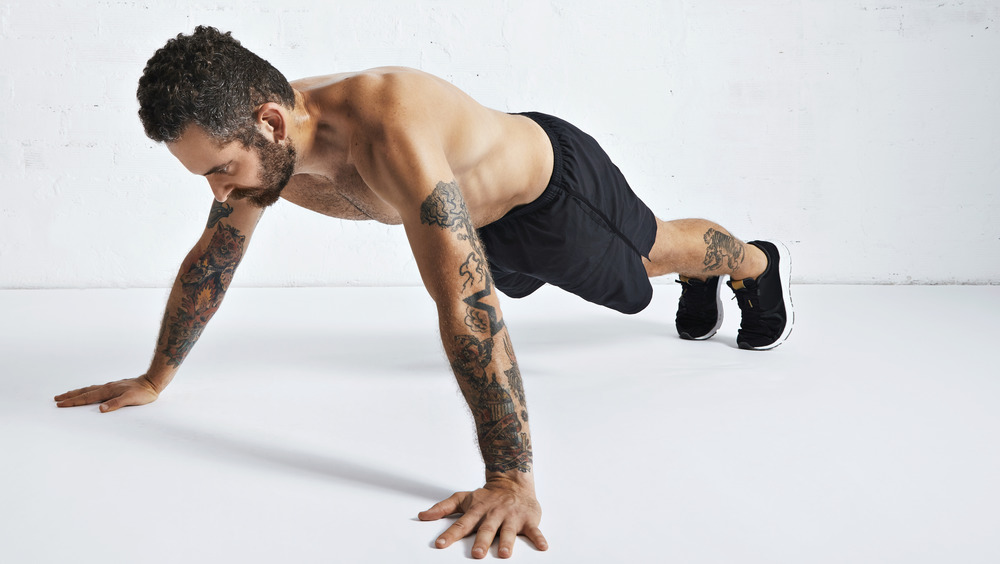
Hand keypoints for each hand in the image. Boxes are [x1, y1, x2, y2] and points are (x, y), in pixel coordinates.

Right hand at [54, 375, 159, 412]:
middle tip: (56, 399)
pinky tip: (88, 392)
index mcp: (108, 391)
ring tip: (67, 394)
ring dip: (77, 392)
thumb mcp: (130, 399)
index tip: (60, 404)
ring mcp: (110, 387)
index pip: (87, 398)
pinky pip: (96, 389)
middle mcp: (106, 387)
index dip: (73, 402)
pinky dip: (87, 391)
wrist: (152, 382)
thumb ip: (116, 404)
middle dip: (70, 396)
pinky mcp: (114, 387)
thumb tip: (100, 409)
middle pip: (84, 392)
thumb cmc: (143, 392)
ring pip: (89, 389)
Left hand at [418, 477, 547, 558]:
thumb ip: (443, 508)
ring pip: (509, 531)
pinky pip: (534, 531)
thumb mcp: (463, 498)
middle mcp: (494, 514)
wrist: (513, 482)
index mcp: (477, 511)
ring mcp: (511, 517)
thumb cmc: (486, 496)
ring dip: (507, 542)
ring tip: (503, 553)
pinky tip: (543, 547)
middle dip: (481, 541)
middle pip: (486, 529)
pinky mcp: (528, 520)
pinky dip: (539, 538)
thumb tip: (422, 516)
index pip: (461, 524)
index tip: (440, 544)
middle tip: (476, 554)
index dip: (450, 535)